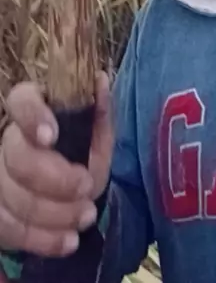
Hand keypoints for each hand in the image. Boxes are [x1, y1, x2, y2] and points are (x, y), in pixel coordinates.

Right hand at [0, 72, 113, 258]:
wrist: (72, 189)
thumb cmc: (81, 151)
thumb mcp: (96, 132)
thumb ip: (99, 110)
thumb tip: (100, 80)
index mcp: (31, 109)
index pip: (21, 101)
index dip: (33, 118)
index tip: (52, 136)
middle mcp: (7, 140)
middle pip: (17, 158)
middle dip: (55, 179)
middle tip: (86, 187)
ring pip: (11, 197)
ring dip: (53, 213)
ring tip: (87, 215)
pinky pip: (8, 230)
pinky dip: (41, 239)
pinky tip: (69, 240)